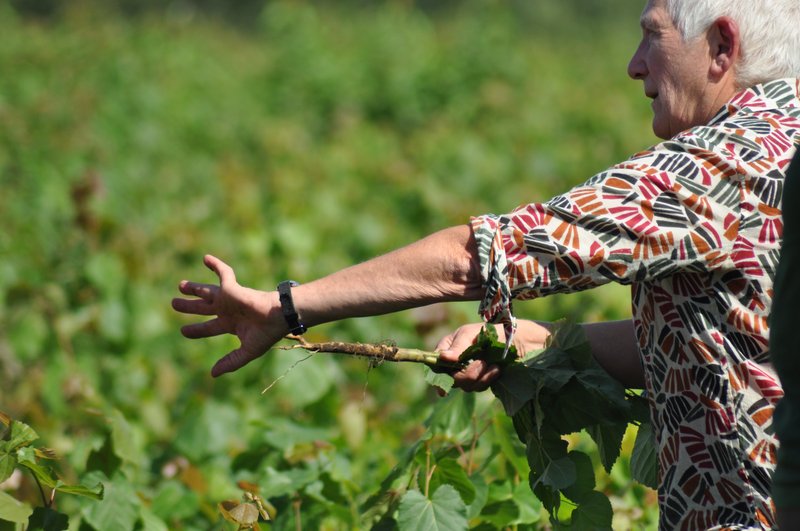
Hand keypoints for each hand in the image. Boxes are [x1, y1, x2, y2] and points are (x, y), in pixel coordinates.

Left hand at [172, 255, 285, 376]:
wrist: (279, 316)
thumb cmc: (267, 333)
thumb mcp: (247, 352)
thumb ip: (230, 362)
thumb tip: (213, 374)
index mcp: (231, 324)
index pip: (209, 327)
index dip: (196, 330)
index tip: (184, 331)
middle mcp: (228, 310)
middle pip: (203, 308)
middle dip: (189, 306)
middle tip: (174, 303)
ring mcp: (229, 298)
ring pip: (206, 291)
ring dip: (193, 288)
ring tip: (180, 286)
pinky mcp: (232, 288)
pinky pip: (223, 273)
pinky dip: (215, 265)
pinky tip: (206, 258)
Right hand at [435, 320, 550, 391]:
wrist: (518, 341)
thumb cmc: (494, 331)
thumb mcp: (473, 334)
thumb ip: (458, 347)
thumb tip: (442, 357)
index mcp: (449, 347)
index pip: (436, 364)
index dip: (438, 376)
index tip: (444, 388)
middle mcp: (455, 362)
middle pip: (451, 379)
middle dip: (467, 374)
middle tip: (481, 363)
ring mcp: (468, 372)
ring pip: (465, 386)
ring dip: (480, 377)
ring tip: (493, 364)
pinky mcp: (480, 380)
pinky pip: (478, 387)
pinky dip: (488, 379)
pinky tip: (497, 369)